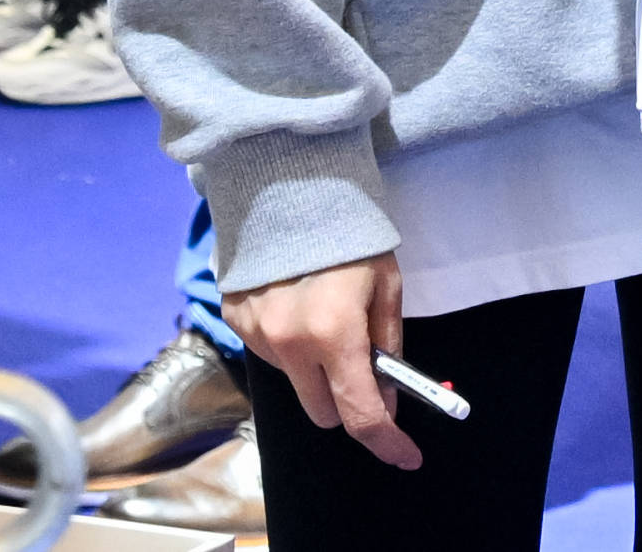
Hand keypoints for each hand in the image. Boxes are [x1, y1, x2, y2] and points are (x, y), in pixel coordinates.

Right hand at [233, 253, 419, 468]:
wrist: (289, 185)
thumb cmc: (351, 234)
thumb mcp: (387, 286)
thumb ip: (388, 347)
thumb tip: (388, 399)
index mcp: (336, 333)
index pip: (362, 414)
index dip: (388, 442)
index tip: (406, 455)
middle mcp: (290, 344)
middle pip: (324, 414)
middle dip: (349, 403)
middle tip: (363, 368)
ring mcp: (257, 335)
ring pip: (295, 385)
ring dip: (315, 371)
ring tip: (324, 318)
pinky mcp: (235, 321)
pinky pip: (269, 356)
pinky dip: (288, 346)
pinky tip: (296, 305)